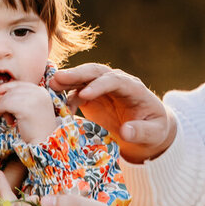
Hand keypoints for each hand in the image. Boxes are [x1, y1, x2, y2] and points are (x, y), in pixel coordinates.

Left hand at [0, 80, 56, 144]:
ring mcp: (33, 99)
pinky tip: (6, 118)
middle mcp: (39, 93)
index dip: (7, 86)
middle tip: (4, 112)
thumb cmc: (34, 127)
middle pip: (13, 89)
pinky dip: (1, 110)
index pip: (20, 84)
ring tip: (7, 117)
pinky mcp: (26, 108)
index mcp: (42, 91)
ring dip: (2, 106)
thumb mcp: (29, 108)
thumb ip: (18, 98)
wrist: (43, 141)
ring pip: (8, 97)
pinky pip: (6, 104)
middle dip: (5, 99)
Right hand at [48, 64, 174, 163]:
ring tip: (50, 85)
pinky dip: (64, 98)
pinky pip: (75, 94)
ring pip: (83, 79)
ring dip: (67, 80)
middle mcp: (116, 83)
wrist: (147, 131)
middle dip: (77, 74)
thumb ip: (142, 132)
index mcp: (134, 88)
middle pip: (96, 72)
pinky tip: (55, 107)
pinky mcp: (91, 98)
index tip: (86, 95)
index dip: (100, 85)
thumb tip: (126, 131)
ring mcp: (102, 89)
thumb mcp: (154, 134)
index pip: (115, 80)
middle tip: (58, 78)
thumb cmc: (154, 130)